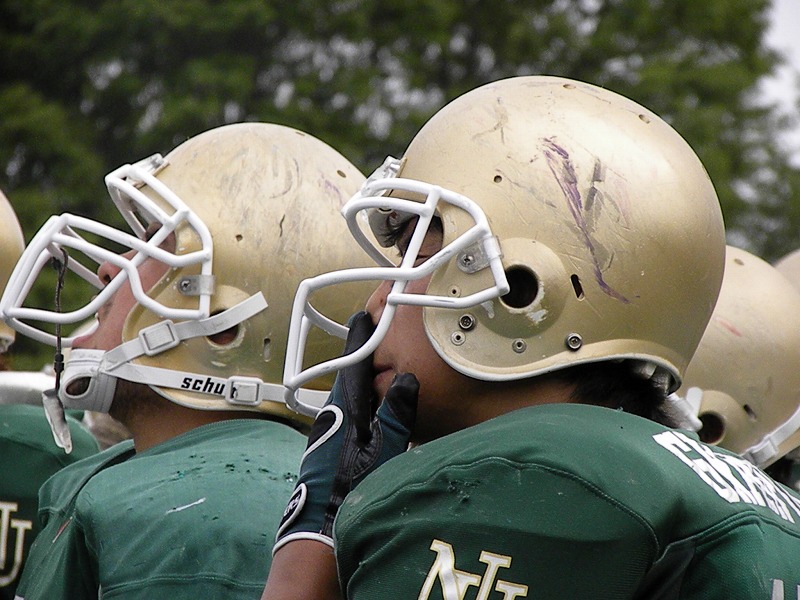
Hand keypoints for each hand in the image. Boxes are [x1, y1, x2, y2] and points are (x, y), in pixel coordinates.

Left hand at [274, 311, 417, 552]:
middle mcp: (332, 414)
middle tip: (378, 342)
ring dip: (361, 384)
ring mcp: (327, 432)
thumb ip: (396, 413)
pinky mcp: (326, 449)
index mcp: (345, 407)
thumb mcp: (384, 448)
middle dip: (361, 359)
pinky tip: (371, 417)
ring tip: (380, 375)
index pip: (352, 362)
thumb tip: (407, 379)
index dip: (359, 338)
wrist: (320, 525)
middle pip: (348, 378)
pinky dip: (360, 406)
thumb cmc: (351, 487)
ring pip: (347, 397)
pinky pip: (346, 416)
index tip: (364, 317)